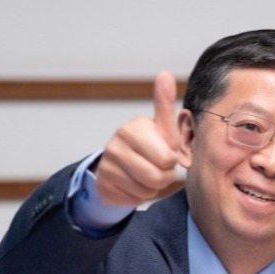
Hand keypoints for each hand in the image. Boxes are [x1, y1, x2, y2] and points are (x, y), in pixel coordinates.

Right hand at [95, 71, 180, 205]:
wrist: (120, 164)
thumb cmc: (149, 144)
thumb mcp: (161, 127)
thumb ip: (164, 104)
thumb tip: (165, 73)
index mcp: (132, 128)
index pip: (167, 157)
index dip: (171, 160)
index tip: (165, 152)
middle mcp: (115, 144)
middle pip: (157, 176)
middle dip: (164, 175)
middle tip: (158, 167)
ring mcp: (107, 165)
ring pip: (146, 189)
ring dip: (152, 186)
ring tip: (146, 173)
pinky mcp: (103, 185)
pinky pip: (133, 199)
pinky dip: (138, 195)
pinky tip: (133, 183)